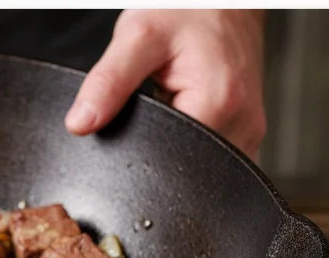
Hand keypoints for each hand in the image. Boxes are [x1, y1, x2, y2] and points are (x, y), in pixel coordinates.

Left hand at [65, 10, 266, 160]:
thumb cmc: (187, 10)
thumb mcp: (137, 37)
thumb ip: (108, 83)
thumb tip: (81, 123)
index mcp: (218, 105)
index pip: (169, 164)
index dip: (138, 154)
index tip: (128, 130)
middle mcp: (241, 125)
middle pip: (185, 170)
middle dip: (155, 155)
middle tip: (146, 115)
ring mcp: (247, 131)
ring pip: (199, 167)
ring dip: (175, 152)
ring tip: (164, 113)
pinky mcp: (243, 130)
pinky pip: (212, 157)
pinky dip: (189, 147)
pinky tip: (179, 123)